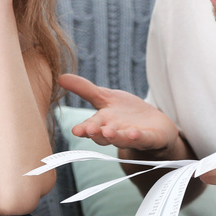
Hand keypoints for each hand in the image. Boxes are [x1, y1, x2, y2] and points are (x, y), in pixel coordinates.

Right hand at [57, 74, 183, 156]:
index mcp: (103, 123)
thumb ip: (84, 89)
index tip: (76, 130)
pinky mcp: (150, 138)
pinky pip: (144, 139)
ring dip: (115, 137)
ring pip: (122, 139)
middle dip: (96, 133)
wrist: (155, 127)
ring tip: (108, 132)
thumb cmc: (126, 112)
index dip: (83, 129)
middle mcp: (115, 132)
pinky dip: (139, 137)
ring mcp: (132, 137)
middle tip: (89, 130)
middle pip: (104, 135)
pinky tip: (135, 133)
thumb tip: (60, 77)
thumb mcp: (105, 97)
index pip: (90, 127)